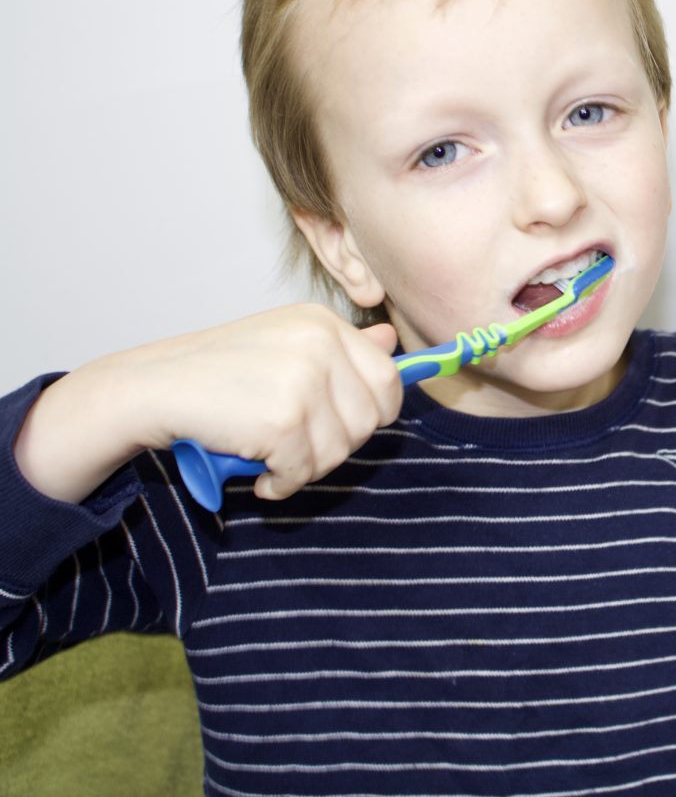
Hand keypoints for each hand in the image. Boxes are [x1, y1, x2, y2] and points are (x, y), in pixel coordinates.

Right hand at [15, 304, 402, 503]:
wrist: (151, 388)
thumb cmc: (216, 373)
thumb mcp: (283, 344)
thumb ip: (342, 349)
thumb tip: (391, 343)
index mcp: (323, 324)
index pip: (388, 380)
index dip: (371, 414)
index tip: (338, 425)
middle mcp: (320, 344)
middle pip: (370, 420)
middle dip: (336, 444)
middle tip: (294, 443)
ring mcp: (303, 380)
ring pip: (340, 451)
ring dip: (305, 467)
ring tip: (269, 453)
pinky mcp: (283, 420)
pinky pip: (305, 472)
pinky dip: (280, 483)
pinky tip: (256, 470)